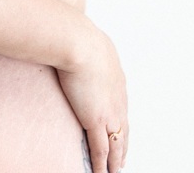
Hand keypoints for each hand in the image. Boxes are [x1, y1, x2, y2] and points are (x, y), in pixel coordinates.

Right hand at [57, 27, 127, 172]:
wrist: (76, 40)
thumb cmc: (75, 33)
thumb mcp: (84, 39)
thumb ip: (82, 47)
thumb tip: (69, 41)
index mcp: (116, 76)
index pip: (120, 104)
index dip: (119, 119)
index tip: (118, 127)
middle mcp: (117, 96)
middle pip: (124, 127)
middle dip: (123, 143)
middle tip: (122, 156)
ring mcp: (108, 110)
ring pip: (117, 143)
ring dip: (116, 159)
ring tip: (115, 170)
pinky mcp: (96, 120)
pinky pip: (101, 150)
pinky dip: (101, 164)